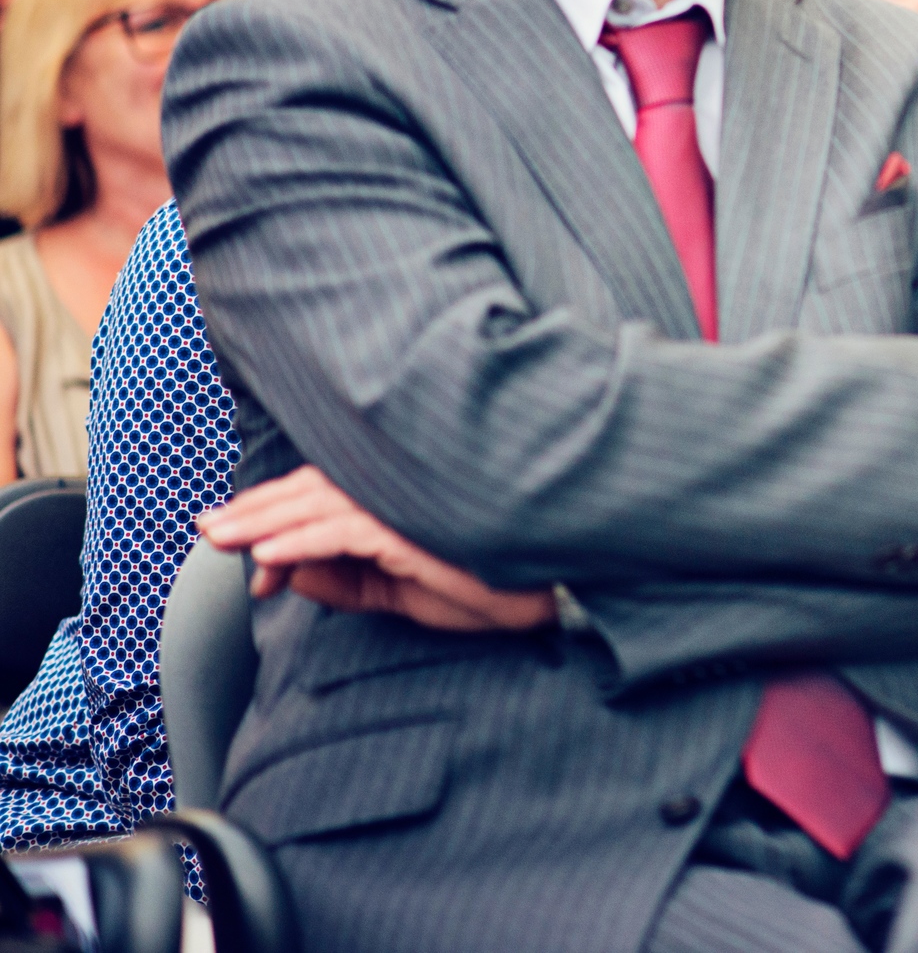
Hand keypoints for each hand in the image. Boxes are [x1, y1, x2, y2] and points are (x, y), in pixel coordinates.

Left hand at [195, 465, 555, 632]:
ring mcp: (402, 503)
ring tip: (220, 539)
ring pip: (315, 505)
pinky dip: (297, 541)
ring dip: (262, 523)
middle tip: (207, 528)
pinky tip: (267, 556)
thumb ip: (342, 581)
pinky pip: (339, 532)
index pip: (321, 495)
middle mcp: (396, 491)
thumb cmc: (478, 586)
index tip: (237, 549)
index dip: (272, 517)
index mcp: (395, 498)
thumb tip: (285, 570)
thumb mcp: (392, 591)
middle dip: (253, 511)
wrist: (540, 595)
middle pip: (308, 491)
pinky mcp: (407, 524)